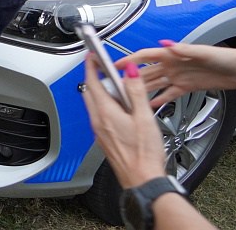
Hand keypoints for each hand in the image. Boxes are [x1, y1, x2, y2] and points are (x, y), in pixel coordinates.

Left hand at [82, 54, 167, 188]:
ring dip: (101, 92)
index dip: (91, 65)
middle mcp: (98, 121)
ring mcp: (99, 132)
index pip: (92, 81)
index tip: (92, 55)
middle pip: (90, 92)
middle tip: (104, 68)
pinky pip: (99, 116)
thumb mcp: (145, 117)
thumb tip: (129, 72)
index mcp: (106, 113)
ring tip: (117, 88)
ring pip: (94, 104)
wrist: (143, 181)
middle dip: (95, 77)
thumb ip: (136, 92)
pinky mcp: (104, 140)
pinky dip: (105, 106)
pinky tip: (120, 110)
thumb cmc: (145, 155)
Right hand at [116, 41, 235, 107]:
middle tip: (118, 85)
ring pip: (155, 83)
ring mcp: (179, 76)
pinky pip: (169, 93)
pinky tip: (151, 104)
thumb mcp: (203, 52)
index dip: (130, 60)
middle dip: (132, 77)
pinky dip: (160, 99)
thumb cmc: (226, 58)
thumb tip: (166, 45)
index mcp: (173, 54)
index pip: (145, 56)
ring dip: (142, 89)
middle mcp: (173, 65)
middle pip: (146, 71)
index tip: (116, 65)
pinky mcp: (187, 86)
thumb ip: (183, 50)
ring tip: (129, 96)